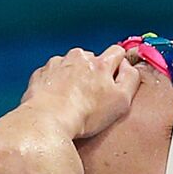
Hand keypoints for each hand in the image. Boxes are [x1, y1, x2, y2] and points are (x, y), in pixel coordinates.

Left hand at [20, 45, 139, 137]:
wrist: (48, 121)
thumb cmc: (85, 114)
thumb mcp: (121, 101)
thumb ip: (131, 78)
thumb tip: (128, 66)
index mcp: (100, 63)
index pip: (117, 52)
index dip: (118, 66)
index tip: (114, 80)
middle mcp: (79, 57)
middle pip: (92, 59)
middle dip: (93, 73)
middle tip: (91, 97)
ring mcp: (58, 63)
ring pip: (71, 65)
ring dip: (74, 77)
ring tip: (72, 100)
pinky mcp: (41, 73)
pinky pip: (53, 74)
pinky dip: (56, 83)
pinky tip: (57, 100)